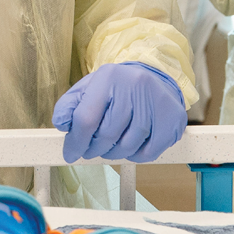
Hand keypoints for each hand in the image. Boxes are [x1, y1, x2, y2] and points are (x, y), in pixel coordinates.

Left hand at [52, 62, 186, 162]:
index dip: (76, 141)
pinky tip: (130, 147)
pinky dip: (135, 156)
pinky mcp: (172, 118)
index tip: (70, 153)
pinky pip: (149, 152)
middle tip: (90, 150)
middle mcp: (134, 86)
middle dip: (94, 149)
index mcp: (108, 77)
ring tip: (110, 147)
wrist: (154, 78)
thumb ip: (70, 104)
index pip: (87, 118)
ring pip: (128, 145)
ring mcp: (156, 102)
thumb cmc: (116, 88)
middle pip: (107, 134)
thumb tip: (61, 123)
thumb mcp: (89, 88)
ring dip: (114, 154)